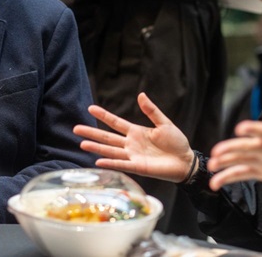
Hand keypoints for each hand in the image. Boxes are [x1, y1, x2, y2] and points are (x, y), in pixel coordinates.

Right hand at [73, 93, 193, 182]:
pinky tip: (98, 161)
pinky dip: (110, 163)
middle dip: (92, 133)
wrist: (186, 161)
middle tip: (76, 129)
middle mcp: (130, 144)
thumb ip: (151, 111)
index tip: (90, 108)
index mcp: (136, 131)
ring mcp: (133, 156)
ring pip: (110, 151)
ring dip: (96, 148)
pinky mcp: (138, 167)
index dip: (103, 116)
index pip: (115, 122)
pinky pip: (121, 164)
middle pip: (107, 137)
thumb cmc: (176, 142)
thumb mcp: (164, 123)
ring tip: (82, 144)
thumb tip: (140, 94)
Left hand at [207, 75, 261, 192]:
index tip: (240, 128)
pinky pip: (241, 175)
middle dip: (232, 150)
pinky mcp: (259, 172)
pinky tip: (214, 182)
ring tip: (212, 164)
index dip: (253, 129)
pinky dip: (227, 178)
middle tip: (217, 151)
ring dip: (226, 163)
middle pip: (248, 149)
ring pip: (242, 162)